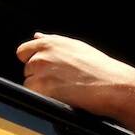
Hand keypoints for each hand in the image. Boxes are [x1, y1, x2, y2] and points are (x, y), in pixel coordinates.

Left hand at [16, 32, 134, 116]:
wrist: (110, 83)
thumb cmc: (98, 66)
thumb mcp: (75, 46)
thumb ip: (52, 41)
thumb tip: (37, 37)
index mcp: (51, 42)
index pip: (23, 51)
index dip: (32, 60)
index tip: (43, 68)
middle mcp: (43, 54)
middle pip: (27, 69)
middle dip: (38, 75)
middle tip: (60, 79)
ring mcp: (41, 71)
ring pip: (29, 83)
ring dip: (41, 88)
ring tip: (63, 87)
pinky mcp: (43, 88)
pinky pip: (33, 95)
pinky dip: (43, 97)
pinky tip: (61, 95)